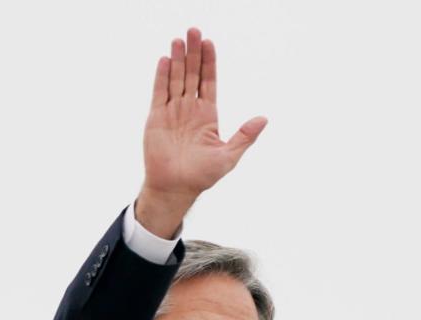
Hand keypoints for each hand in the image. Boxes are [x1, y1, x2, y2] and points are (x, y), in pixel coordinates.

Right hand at [136, 28, 266, 238]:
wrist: (176, 188)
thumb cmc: (202, 176)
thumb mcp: (229, 155)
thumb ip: (244, 136)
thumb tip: (264, 119)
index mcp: (207, 115)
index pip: (209, 82)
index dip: (209, 62)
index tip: (209, 43)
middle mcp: (189, 110)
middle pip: (191, 74)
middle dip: (192, 53)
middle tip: (193, 31)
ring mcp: (172, 112)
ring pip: (175, 79)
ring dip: (176, 59)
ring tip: (178, 40)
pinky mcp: (156, 118)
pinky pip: (159, 93)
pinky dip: (161, 76)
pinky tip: (164, 60)